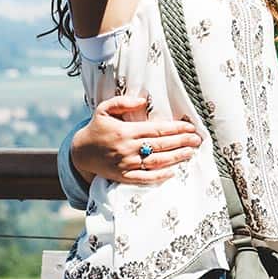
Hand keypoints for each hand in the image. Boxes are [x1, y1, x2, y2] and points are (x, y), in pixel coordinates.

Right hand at [69, 95, 200, 185]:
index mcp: (125, 131)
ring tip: (191, 152)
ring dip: (176, 157)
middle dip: (182, 142)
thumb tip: (143, 100)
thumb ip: (122, 102)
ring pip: (156, 162)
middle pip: (161, 145)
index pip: (157, 130)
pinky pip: (144, 178)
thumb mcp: (104, 109)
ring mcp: (126, 164)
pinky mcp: (123, 177)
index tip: (190, 127)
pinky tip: (172, 172)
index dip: (175, 129)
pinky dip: (159, 176)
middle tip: (197, 139)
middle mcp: (127, 149)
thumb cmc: (96, 128)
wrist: (80, 153)